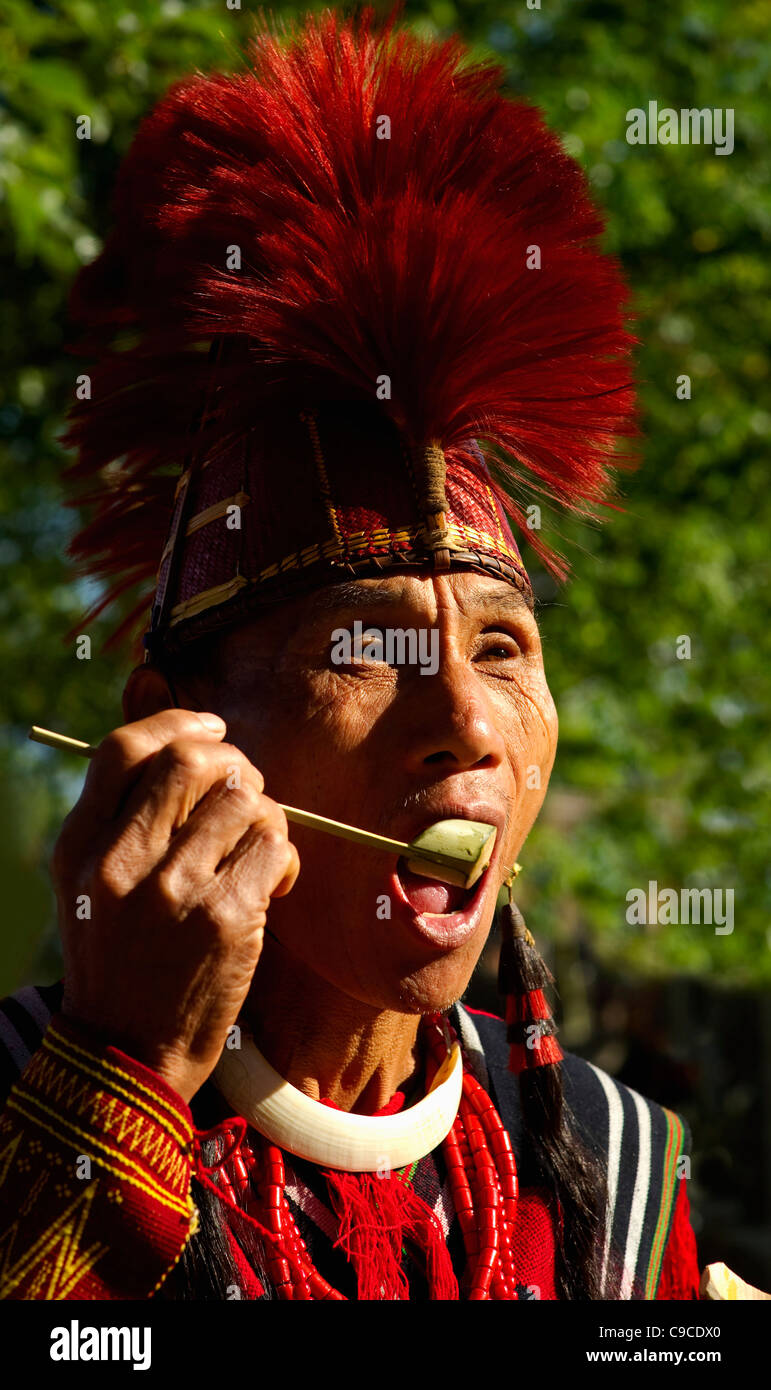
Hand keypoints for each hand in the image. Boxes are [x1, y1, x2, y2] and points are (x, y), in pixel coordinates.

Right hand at [51, 709, 298, 1101]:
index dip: (179, 722)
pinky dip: (286, 858)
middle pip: (193, 760)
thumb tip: (192, 751)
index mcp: (81, 845)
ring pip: (245, 799)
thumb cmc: (119, 961)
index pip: (125, 748)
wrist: (128, 1053)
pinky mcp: (225, 917)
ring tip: (259, 854)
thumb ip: (123, 821)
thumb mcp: (89, 886)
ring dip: (266, 817)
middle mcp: (120, 860)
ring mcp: (173, 888)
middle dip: (235, 764)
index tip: (213, 729)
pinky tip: (274, 886)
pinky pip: (275, 844)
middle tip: (247, 795)